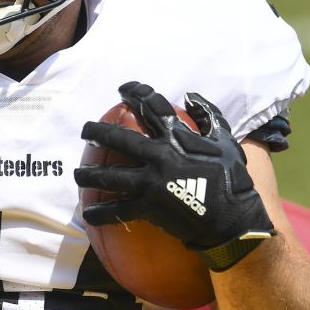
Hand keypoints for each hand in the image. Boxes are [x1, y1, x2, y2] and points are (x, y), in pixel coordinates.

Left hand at [74, 81, 274, 270]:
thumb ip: (209, 116)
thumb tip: (190, 97)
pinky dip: (101, 212)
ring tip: (78, 174)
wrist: (232, 219)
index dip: (135, 93)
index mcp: (178, 137)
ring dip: (89, 175)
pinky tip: (89, 214)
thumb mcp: (226, 141)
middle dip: (97, 132)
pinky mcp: (148, 207)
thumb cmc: (231, 179)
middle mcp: (160, 155)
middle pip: (119, 138)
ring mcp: (152, 182)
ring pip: (111, 175)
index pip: (152, 106)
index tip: (123, 90)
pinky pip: (118, 210)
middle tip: (85, 131)